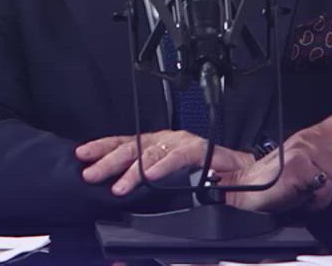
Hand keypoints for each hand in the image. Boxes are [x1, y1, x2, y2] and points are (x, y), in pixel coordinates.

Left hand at [75, 131, 254, 195]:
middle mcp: (170, 140)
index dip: (103, 147)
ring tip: (119, 186)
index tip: (82, 154)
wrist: (248, 180)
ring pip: (153, 152)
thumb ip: (151, 184)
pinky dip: (163, 167)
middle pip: (134, 146)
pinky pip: (179, 156)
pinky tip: (149, 176)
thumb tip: (120, 192)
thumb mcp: (173, 183)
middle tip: (91, 174)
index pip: (127, 143)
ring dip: (133, 170)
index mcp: (161, 146)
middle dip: (109, 161)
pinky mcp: (204, 151)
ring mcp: (186, 144)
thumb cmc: (212, 181)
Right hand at [221, 109, 331, 212]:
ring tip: (310, 188)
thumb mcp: (311, 158)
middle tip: (323, 180)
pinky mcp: (298, 168)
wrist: (248, 187)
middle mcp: (310, 138)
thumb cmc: (280, 176)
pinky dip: (317, 200)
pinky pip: (326, 190)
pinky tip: (304, 195)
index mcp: (315, 133)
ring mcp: (304, 152)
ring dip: (329, 190)